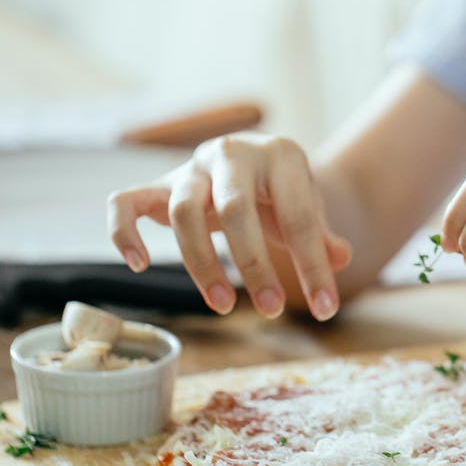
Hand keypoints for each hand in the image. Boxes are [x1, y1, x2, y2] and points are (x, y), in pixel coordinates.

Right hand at [108, 132, 352, 320]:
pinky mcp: (155, 185)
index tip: (326, 309)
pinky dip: (124, 232)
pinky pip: (124, 202)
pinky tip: (137, 266)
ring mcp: (190, 168)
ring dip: (201, 263)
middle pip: (235, 208)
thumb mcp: (309, 209)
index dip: (312, 266)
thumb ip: (323, 236)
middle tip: (271, 310)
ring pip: (183, 210)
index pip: (297, 214)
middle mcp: (231, 155)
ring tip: (224, 305)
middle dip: (254, 264)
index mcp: (280, 156)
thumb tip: (342, 259)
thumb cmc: (283, 193)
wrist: (253, 160)